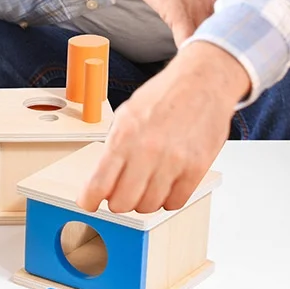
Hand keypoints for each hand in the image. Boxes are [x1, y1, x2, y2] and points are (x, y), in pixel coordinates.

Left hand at [76, 42, 249, 213]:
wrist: (201, 83)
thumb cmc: (163, 97)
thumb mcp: (126, 114)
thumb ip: (113, 146)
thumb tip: (102, 179)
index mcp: (124, 136)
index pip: (99, 183)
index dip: (89, 199)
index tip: (87, 203)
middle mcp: (147, 151)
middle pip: (123, 202)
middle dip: (116, 202)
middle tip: (118, 194)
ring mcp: (174, 161)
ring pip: (149, 205)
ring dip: (142, 202)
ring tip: (143, 187)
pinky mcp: (197, 168)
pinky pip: (175, 202)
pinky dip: (166, 200)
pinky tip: (164, 186)